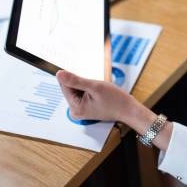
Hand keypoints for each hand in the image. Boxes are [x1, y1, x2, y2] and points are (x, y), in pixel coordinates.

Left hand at [56, 70, 171, 150]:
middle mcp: (74, 111)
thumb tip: (59, 74)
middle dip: (82, 82)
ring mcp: (79, 110)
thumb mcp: (94, 86)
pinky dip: (88, 89)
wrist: (128, 109)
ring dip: (86, 85)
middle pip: (70, 87)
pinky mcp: (84, 107)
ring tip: (98, 91)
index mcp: (75, 108)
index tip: (84, 76)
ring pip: (76, 89)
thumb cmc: (115, 100)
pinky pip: (81, 93)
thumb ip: (75, 80)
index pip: (65, 85)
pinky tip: (97, 93)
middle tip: (95, 87)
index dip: (74, 77)